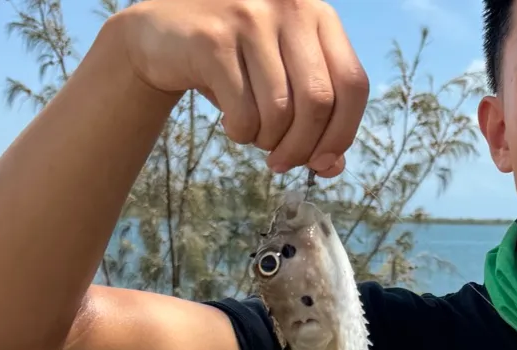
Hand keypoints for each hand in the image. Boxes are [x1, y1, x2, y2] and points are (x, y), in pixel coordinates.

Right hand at [116, 0, 368, 175]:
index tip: (323, 162)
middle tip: (282, 163)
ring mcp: (250, 16)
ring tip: (254, 136)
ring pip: (280, 111)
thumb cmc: (236, 65)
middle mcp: (290, 5)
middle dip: (303, 148)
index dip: (343, 133)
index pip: (353, 84)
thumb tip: (333, 167)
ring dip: (268, 142)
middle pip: (319, 102)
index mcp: (319, 14)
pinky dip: (240, 134)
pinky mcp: (214, 38)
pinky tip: (231, 124)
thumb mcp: (283, 83)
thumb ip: (315, 121)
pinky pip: (243, 112)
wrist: (163, 34)